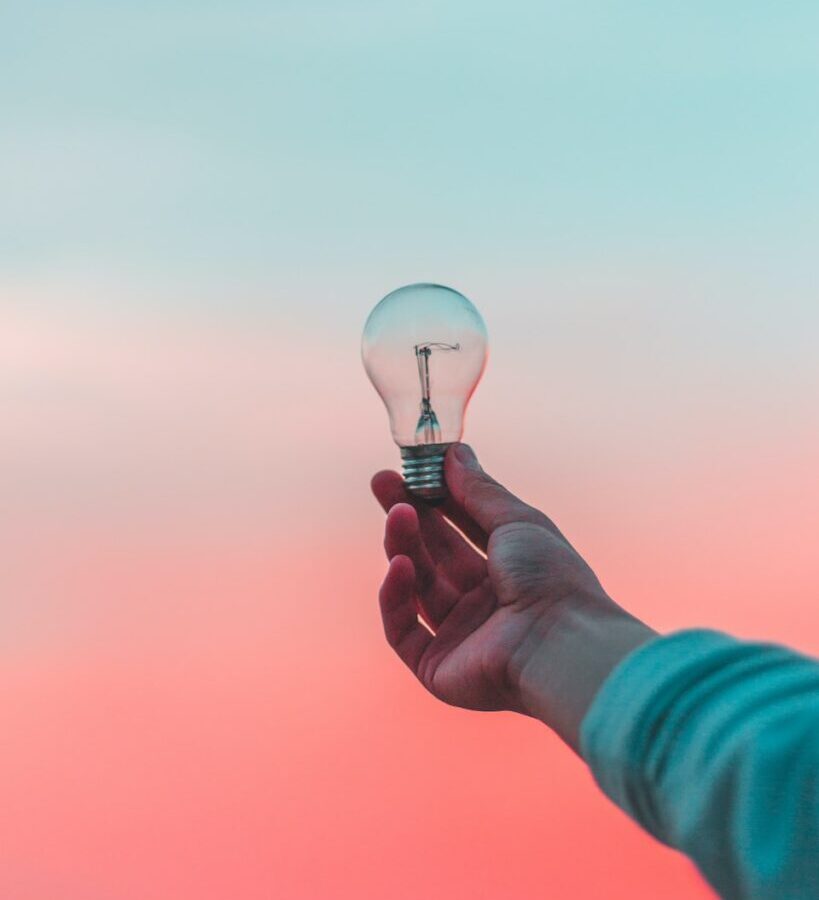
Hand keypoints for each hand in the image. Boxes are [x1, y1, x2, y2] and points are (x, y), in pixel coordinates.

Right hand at [372, 444, 653, 747]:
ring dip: (403, 546)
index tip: (409, 469)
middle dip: (407, 516)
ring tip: (397, 514)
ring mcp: (460, 636)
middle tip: (381, 482)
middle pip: (433, 554)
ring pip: (417, 586)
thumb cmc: (551, 578)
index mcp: (509, 571)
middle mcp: (483, 603)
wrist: (560, 644)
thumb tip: (454, 452)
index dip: (434, 499)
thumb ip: (479, 490)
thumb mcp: (517, 521)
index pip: (461, 528)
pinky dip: (396, 597)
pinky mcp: (437, 668)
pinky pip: (403, 630)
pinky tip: (399, 565)